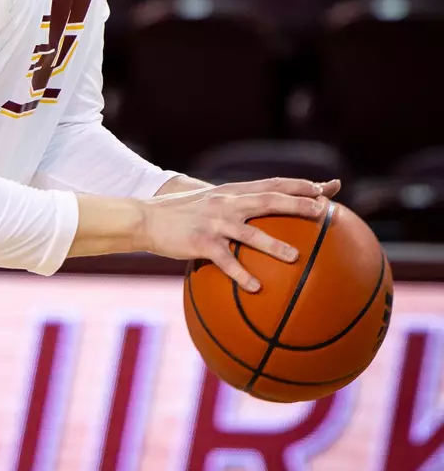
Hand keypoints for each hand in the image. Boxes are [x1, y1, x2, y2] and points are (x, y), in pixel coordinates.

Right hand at [141, 177, 340, 291]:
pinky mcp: (200, 242)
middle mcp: (226, 203)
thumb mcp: (209, 203)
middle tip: (322, 211)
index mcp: (231, 192)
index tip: (326, 188)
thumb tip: (259, 220)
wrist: (145, 218)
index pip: (272, 183)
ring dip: (274, 244)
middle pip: (268, 200)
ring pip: (249, 232)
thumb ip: (233, 207)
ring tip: (296, 256)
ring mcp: (214, 222)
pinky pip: (225, 261)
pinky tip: (255, 287)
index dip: (300, 184)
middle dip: (297, 204)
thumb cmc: (179, 214)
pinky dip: (241, 274)